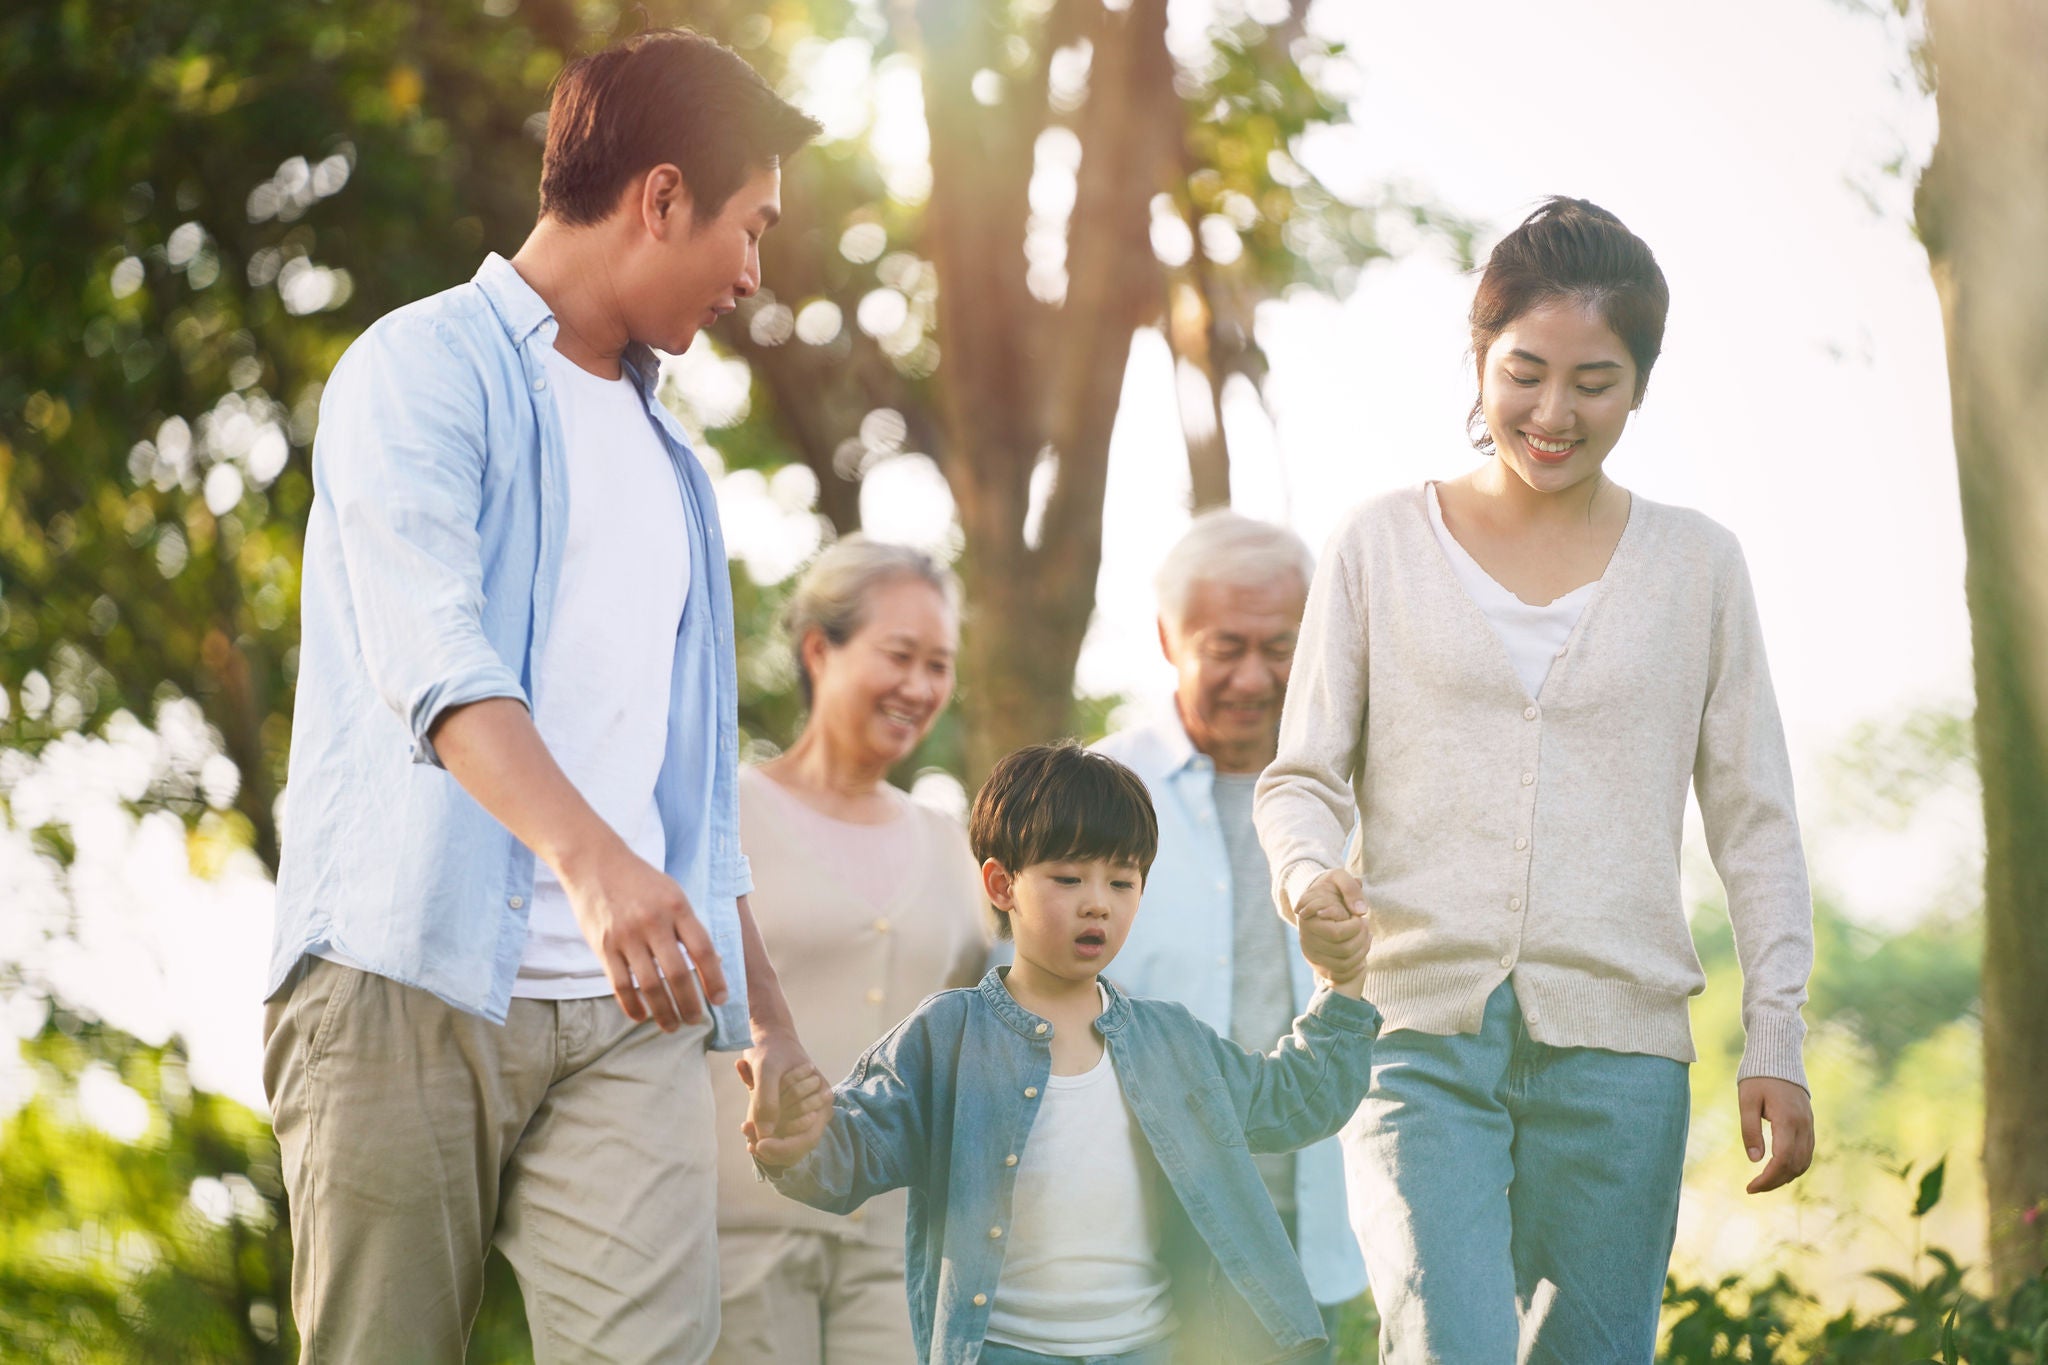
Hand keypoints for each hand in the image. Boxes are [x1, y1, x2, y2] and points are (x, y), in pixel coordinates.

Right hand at [558, 839, 728, 1030]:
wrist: (595, 862)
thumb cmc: (641, 881)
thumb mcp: (673, 893)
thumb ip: (689, 926)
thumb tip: (713, 964)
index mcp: (677, 907)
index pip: (703, 950)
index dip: (715, 979)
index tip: (720, 999)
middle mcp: (653, 922)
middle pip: (678, 974)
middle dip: (690, 1005)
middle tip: (696, 1021)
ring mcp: (626, 936)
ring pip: (650, 986)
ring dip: (663, 1012)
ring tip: (672, 1026)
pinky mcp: (603, 946)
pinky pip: (620, 985)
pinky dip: (632, 1006)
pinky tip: (641, 1016)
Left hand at [735, 1029, 824, 1155]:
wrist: (770, 1037)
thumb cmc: (771, 1049)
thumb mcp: (766, 1069)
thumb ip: (766, 1101)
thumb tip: (765, 1134)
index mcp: (823, 1100)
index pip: (806, 1140)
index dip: (783, 1148)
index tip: (758, 1146)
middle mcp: (818, 1112)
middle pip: (795, 1146)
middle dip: (770, 1146)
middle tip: (747, 1137)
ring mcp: (804, 1115)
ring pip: (784, 1143)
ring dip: (764, 1140)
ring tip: (745, 1127)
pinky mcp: (789, 1115)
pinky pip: (776, 1135)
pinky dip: (761, 1133)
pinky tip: (747, 1126)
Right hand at [1297, 870, 1370, 994]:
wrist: (1318, 900)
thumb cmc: (1331, 888)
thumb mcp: (1339, 877)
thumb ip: (1350, 888)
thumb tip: (1361, 911)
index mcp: (1309, 919)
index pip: (1337, 933)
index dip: (1355, 926)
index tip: (1359, 915)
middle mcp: (1306, 940)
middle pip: (1343, 951)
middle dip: (1361, 938)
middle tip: (1365, 924)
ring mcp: (1312, 954)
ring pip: (1343, 965)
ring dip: (1362, 952)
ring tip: (1366, 936)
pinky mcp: (1319, 965)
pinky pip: (1339, 976)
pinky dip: (1355, 969)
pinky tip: (1362, 956)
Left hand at [1738, 1076, 1814, 1193]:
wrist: (1778, 1056)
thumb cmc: (1758, 1077)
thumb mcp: (1747, 1100)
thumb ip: (1750, 1130)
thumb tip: (1755, 1160)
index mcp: (1787, 1119)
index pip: (1782, 1159)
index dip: (1768, 1178)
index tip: (1750, 1187)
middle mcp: (1803, 1125)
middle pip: (1795, 1165)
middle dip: (1775, 1181)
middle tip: (1753, 1188)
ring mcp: (1809, 1125)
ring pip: (1804, 1162)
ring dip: (1786, 1176)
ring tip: (1764, 1182)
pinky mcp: (1809, 1123)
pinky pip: (1807, 1152)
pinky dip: (1795, 1166)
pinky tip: (1778, 1169)